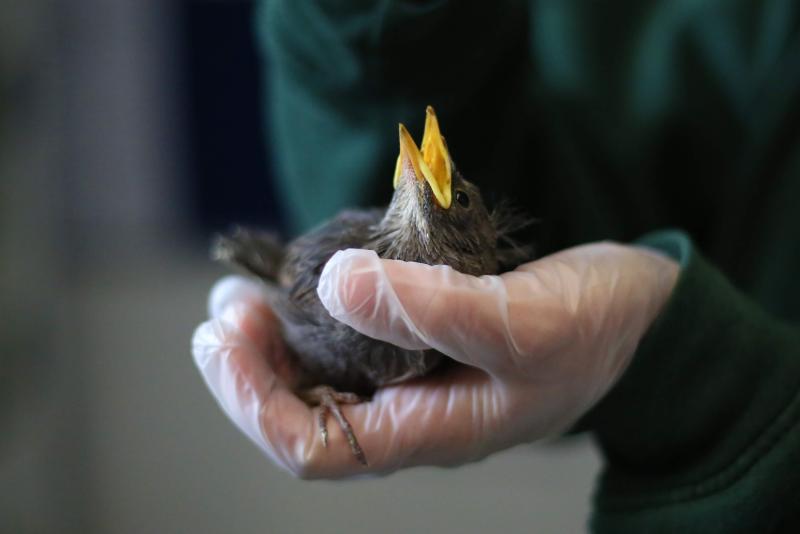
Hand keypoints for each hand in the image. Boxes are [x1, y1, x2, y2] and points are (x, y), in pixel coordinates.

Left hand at [192, 242, 678, 477]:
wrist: (639, 310)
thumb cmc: (594, 326)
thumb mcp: (525, 319)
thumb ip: (433, 308)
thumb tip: (337, 285)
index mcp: (430, 430)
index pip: (315, 447)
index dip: (253, 401)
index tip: (224, 338)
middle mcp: (412, 413)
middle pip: (303, 416)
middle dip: (249, 369)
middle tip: (225, 308)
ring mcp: (417, 379)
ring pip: (321, 378)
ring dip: (273, 341)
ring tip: (241, 295)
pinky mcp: (425, 341)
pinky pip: (351, 342)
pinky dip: (314, 316)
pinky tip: (303, 283)